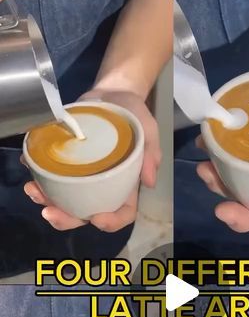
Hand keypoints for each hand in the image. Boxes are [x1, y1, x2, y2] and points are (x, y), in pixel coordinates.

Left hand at [24, 90, 160, 231]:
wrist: (114, 94)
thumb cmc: (135, 117)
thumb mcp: (148, 132)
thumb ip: (151, 154)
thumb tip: (149, 181)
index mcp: (125, 187)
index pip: (121, 213)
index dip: (110, 222)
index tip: (96, 219)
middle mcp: (102, 188)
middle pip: (86, 214)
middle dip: (66, 219)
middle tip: (49, 213)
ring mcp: (82, 177)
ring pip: (64, 198)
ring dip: (46, 200)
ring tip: (33, 190)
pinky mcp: (66, 162)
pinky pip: (51, 174)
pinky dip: (37, 173)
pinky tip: (28, 167)